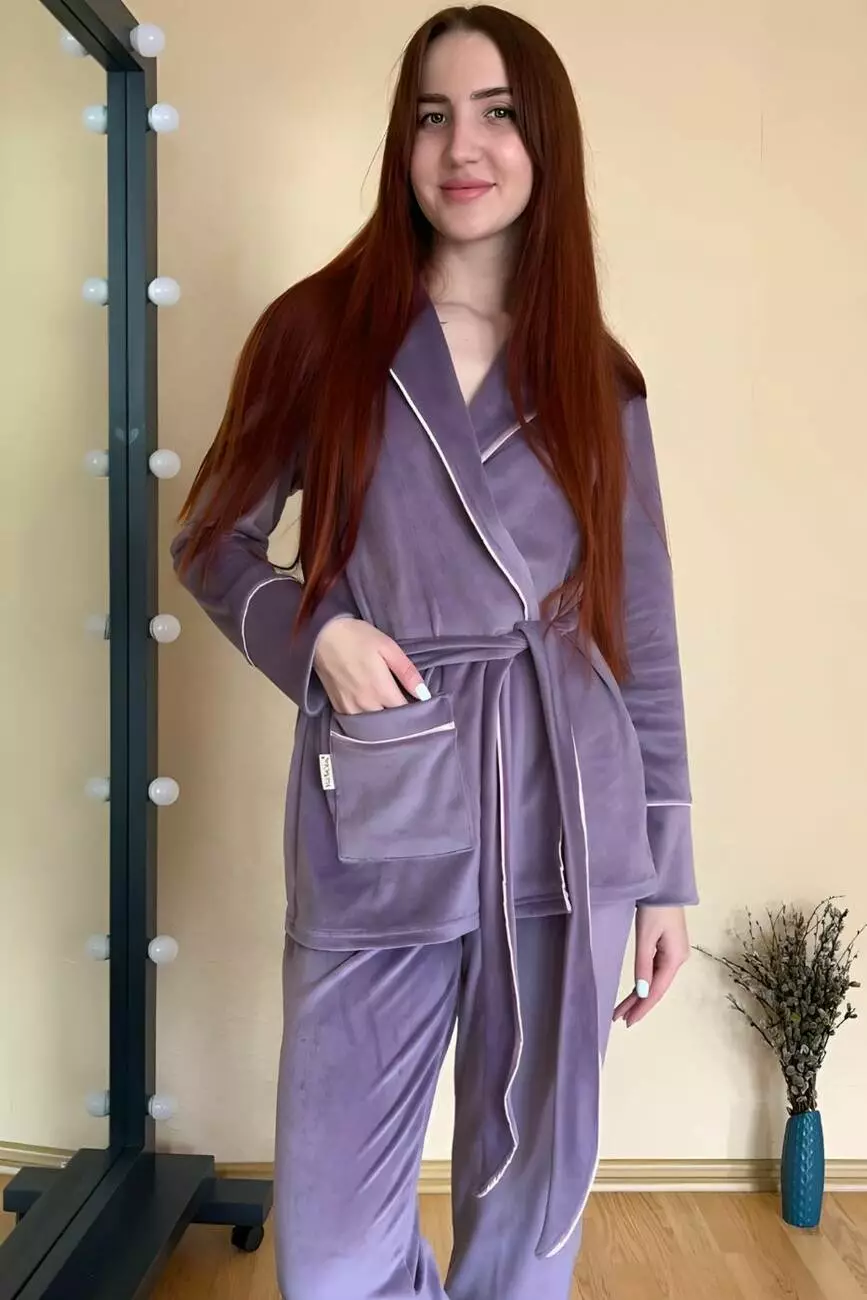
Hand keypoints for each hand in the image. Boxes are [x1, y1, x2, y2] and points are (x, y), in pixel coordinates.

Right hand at [313, 616, 429, 713]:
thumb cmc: (357, 637)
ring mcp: (350, 709)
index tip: (422, 706)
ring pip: (373, 726)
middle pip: (389, 723)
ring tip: (390, 711)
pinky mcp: (337, 707)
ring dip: (383, 722)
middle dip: (400, 719)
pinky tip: (372, 710)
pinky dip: (367, 720)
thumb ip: (406, 672)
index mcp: (381, 691)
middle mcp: (366, 705)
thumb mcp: (388, 648)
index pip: (405, 713)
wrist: (321, 635)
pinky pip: (357, 722)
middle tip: (407, 708)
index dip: (416, 712)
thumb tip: (424, 694)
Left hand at [612, 906, 689, 1027]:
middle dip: (638, 1005)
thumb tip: (642, 993)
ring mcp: (673, 954)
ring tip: (622, 1010)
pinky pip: (654, 971)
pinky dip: (643, 981)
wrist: (664, 885)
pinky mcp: (667, 947)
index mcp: (675, 959)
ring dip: (639, 995)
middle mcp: (677, 960)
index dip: (643, 1008)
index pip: (657, 990)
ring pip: (654, 981)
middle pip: (656, 988)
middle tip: (620, 1019)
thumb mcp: (646, 937)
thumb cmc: (655, 909)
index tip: (628, 1022)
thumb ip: (643, 965)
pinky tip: (635, 991)